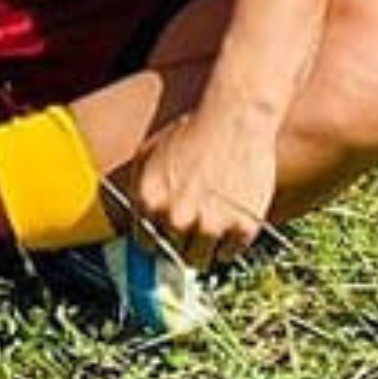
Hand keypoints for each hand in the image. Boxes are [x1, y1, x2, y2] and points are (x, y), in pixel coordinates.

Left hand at [119, 100, 280, 269]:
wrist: (234, 117)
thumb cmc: (191, 132)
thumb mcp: (148, 156)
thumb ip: (138, 193)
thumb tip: (135, 227)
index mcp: (148, 200)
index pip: (145, 244)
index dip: (157, 238)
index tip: (166, 233)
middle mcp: (176, 217)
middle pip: (172, 256)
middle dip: (179, 243)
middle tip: (192, 224)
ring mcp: (210, 225)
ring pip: (199, 261)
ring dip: (203, 248)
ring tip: (210, 222)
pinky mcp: (242, 228)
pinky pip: (229, 255)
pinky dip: (229, 244)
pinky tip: (229, 219)